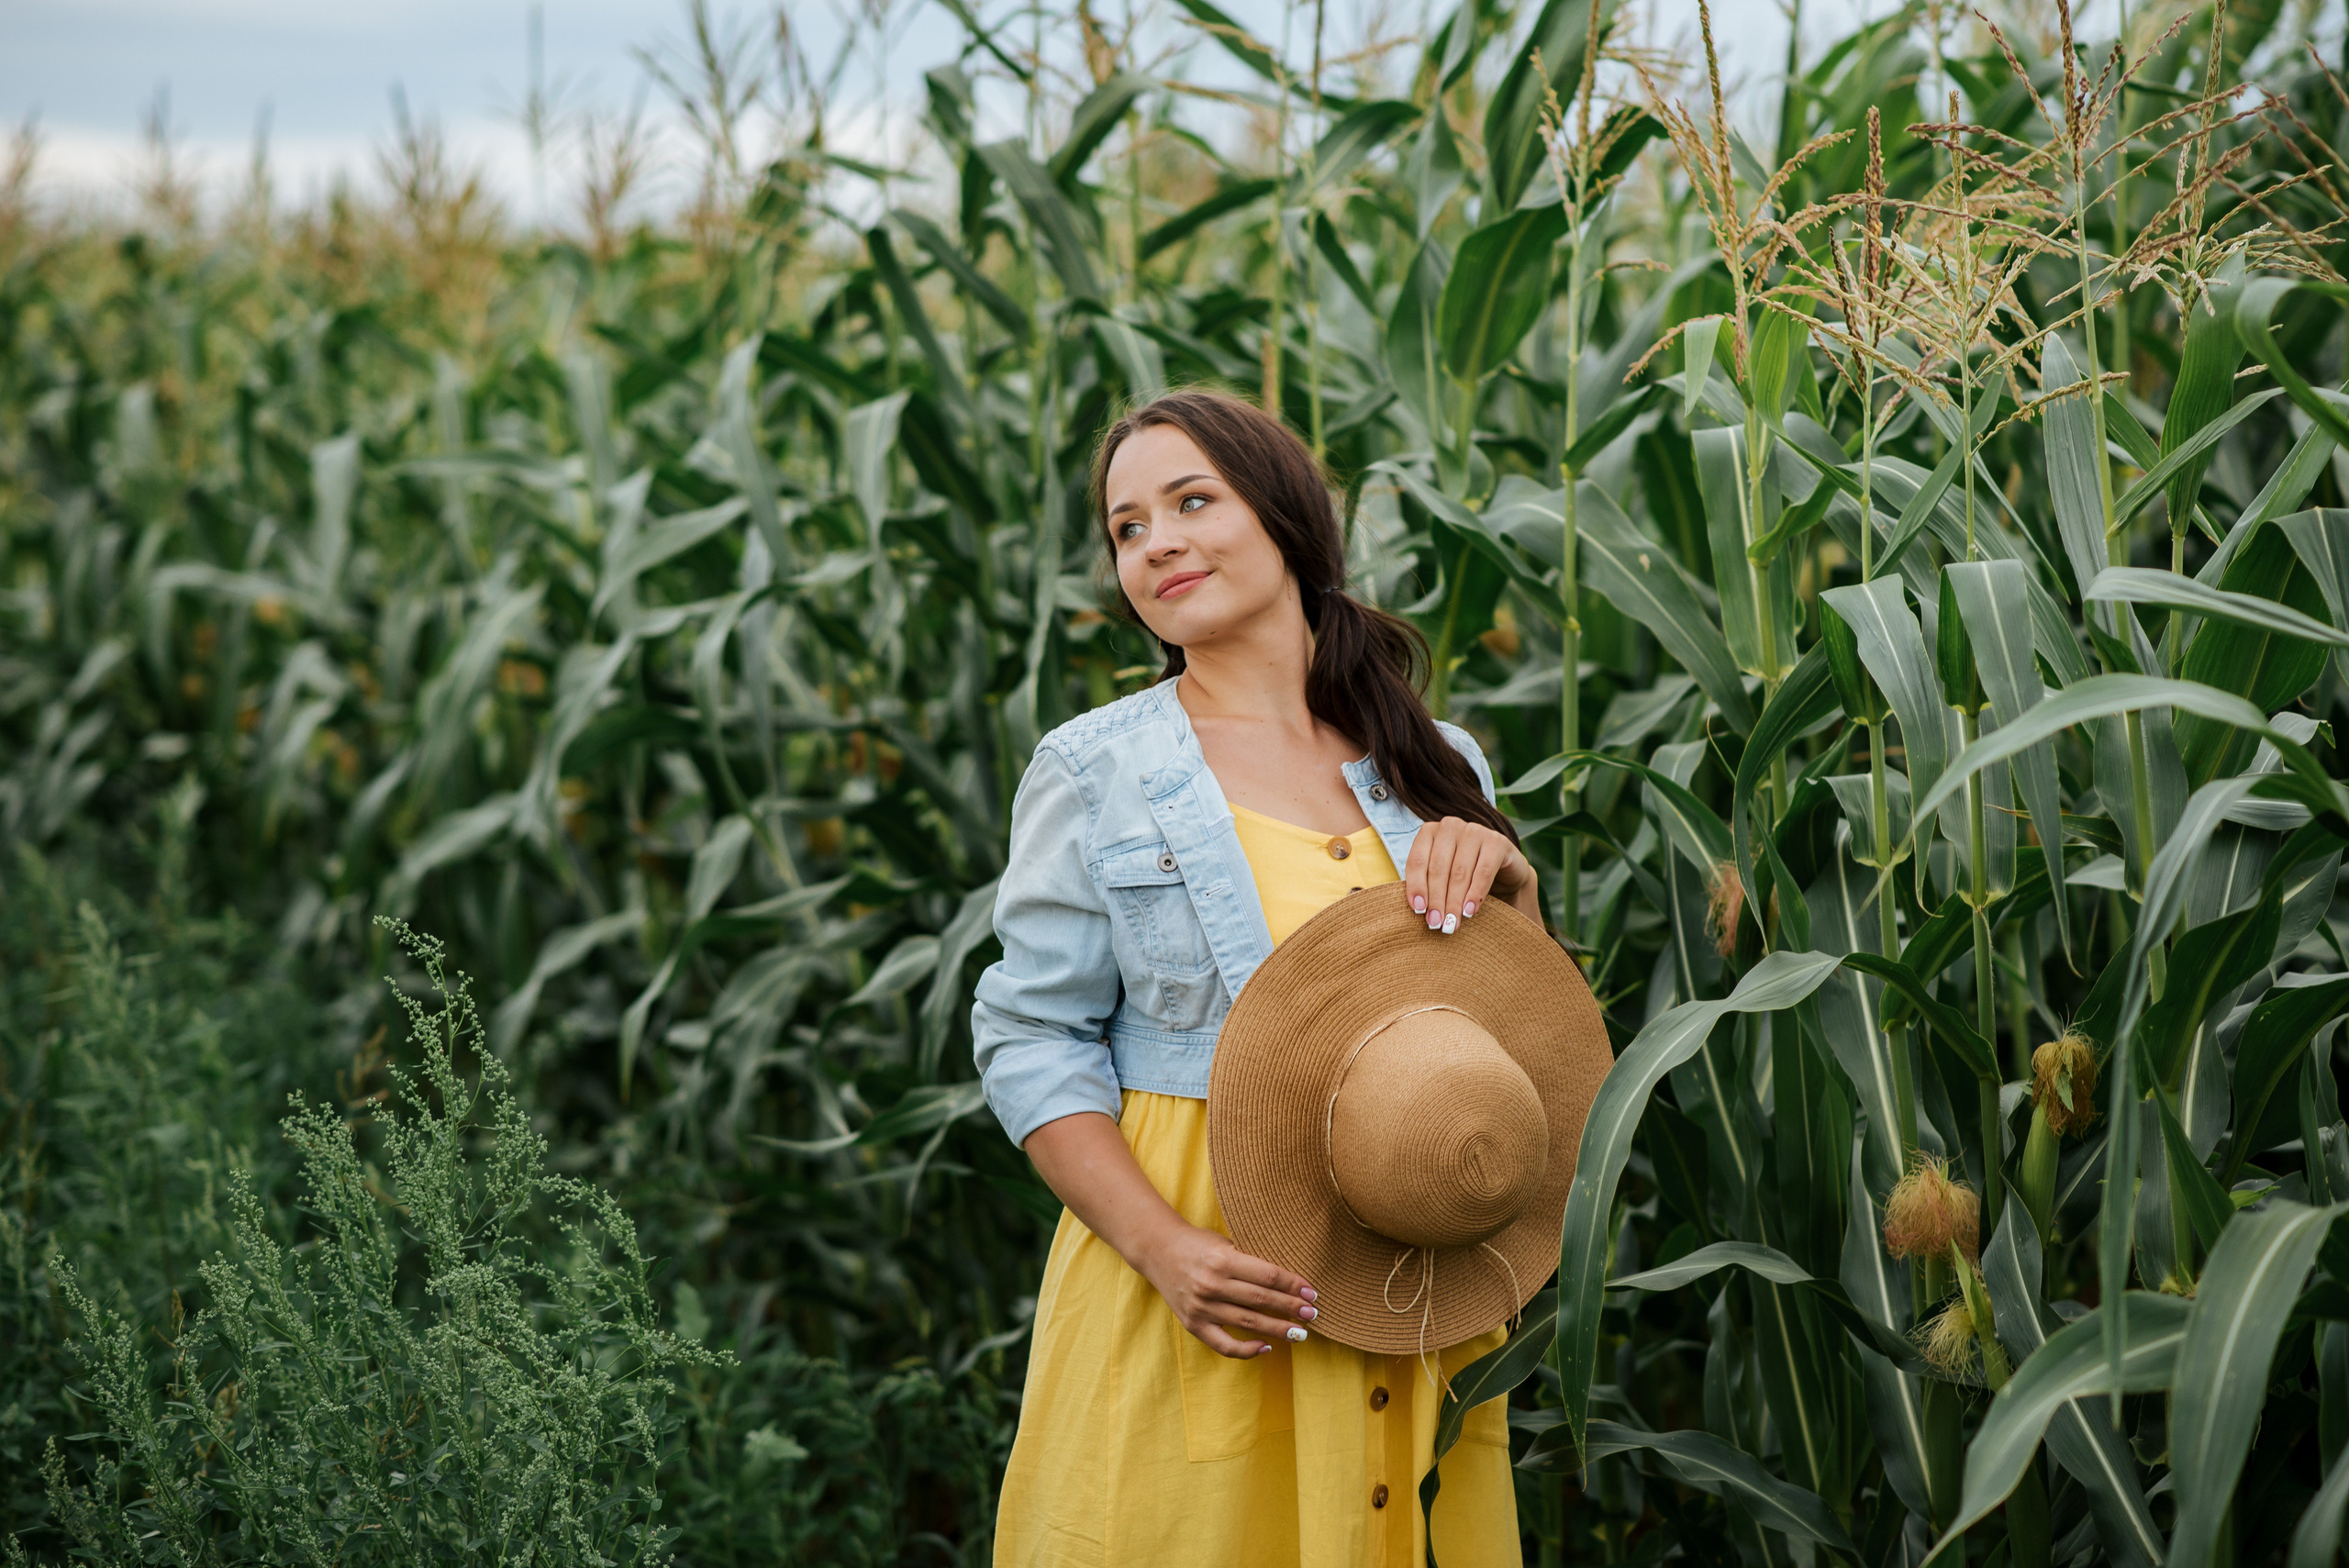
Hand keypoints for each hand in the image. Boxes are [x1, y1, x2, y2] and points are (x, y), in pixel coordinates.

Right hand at [1136, 1221, 1318, 1358]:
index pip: (1268, 1276)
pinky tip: (1266, 1347)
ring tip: (1300, 1333)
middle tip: (1312, 1315)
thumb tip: (1289, 1282)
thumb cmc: (1198, 1244)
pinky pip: (1224, 1344)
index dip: (1293, 1285)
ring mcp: (1201, 1307)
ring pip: (1248, 1323)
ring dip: (1277, 1329)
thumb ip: (1251, 1262)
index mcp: (1222, 1260)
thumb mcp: (1225, 1243)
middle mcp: (1211, 1285)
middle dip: (1291, 1309)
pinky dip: (1246, 1350)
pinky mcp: (1193, 1324)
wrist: (1158, 1250)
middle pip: (1261, 1300)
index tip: (1311, 1293)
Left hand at [1405, 817, 1538, 931]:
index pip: (1417, 860)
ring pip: (1459, 872)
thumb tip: (1419, 909)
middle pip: (1438, 868)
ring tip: (1451, 923)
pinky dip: (1475, 894)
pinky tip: (1469, 912)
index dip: (1416, 886)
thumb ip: (1428, 885)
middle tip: (1436, 923)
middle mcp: (1450, 826)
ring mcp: (1475, 830)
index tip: (1418, 910)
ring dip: (1454, 902)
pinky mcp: (1497, 841)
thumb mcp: (1443, 876)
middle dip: (1436, 900)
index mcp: (1429, 831)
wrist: (1504, 871)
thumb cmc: (1465, 875)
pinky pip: (1484, 872)